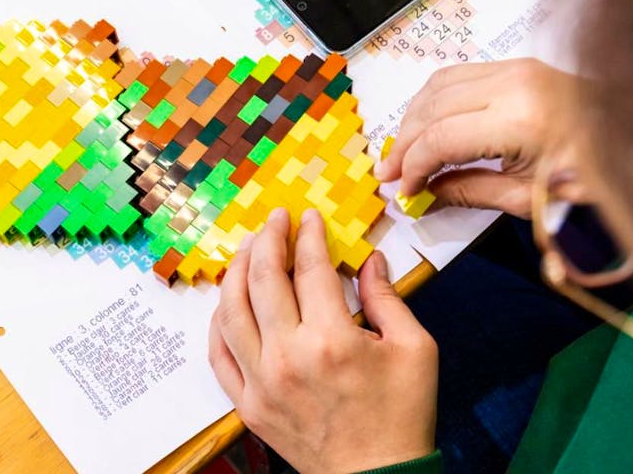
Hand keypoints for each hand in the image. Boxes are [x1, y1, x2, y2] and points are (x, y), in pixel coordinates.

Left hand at [209, 208, 437, 473]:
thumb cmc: (402, 415)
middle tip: (275, 220)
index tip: (308, 218)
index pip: (310, 268)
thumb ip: (386, 298)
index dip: (308, 236)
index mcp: (332, 340)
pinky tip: (228, 303)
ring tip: (248, 251)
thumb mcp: (414, 349)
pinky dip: (218, 323)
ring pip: (231, 312)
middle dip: (268, 240)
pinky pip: (219, 355)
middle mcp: (288, 357)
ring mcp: (262, 383)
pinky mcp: (249, 405)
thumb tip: (369, 261)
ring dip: (236, 273)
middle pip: (263, 280)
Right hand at [375, 59, 578, 218]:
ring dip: (413, 118)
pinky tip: (427, 125)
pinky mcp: (519, 65)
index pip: (440, 138)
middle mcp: (514, 83)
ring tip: (403, 151)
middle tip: (390, 173)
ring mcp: (516, 67)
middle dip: (404, 143)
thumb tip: (425, 193)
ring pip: (437, 85)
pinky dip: (433, 100)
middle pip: (431, 107)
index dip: (413, 167)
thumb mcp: (529, 198)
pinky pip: (458, 75)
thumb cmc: (594, 174)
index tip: (403, 190)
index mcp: (520, 120)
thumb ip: (469, 191)